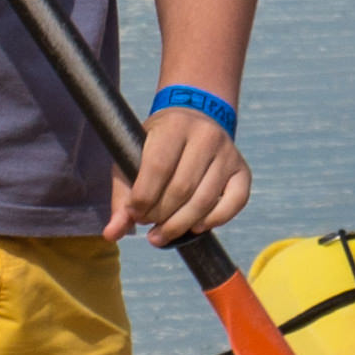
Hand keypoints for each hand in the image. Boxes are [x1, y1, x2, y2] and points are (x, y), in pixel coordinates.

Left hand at [105, 109, 250, 249]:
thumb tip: (112, 234)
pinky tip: (194, 228)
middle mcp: (206, 136)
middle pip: (182, 188)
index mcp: (174, 126)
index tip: (134, 214)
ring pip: (205, 200)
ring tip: (161, 234)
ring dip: (181, 225)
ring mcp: (228, 153)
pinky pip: (234, 203)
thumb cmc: (157, 144)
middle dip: (161, 215)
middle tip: (148, 226)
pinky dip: (214, 221)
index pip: (158, 167)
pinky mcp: (243, 171)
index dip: (144, 198)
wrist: (194, 119)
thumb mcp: (133, 158)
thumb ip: (122, 196)